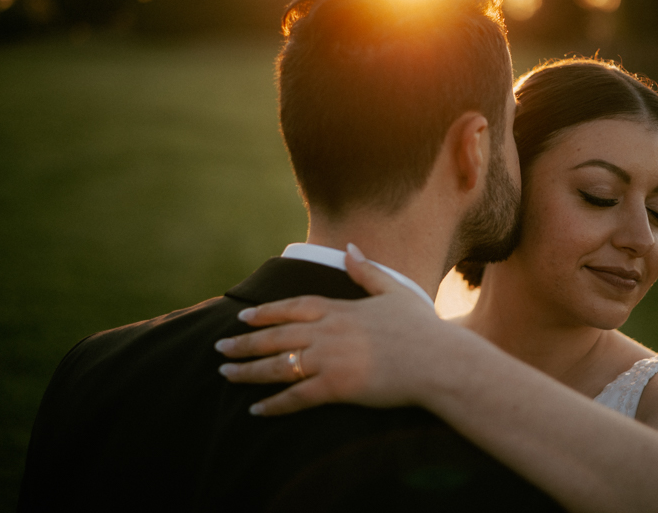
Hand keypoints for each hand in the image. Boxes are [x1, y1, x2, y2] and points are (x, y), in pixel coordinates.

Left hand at [214, 244, 450, 415]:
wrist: (438, 360)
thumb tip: (350, 247)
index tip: (243, 315)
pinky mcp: (336, 387)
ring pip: (278, 365)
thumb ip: (367, 271)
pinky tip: (255, 410)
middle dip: (244, 341)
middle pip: (276, 336)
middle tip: (219, 347)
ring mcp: (330, 359)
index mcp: (340, 309)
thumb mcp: (394, 291)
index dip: (266, 313)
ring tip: (225, 374)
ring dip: (248, 370)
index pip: (292, 308)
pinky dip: (273, 405)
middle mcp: (328, 332)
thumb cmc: (422, 328)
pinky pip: (296, 397)